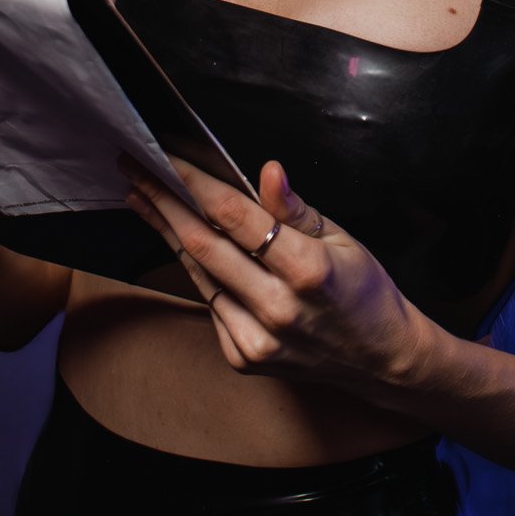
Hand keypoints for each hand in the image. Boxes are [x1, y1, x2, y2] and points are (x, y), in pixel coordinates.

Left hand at [117, 150, 431, 394]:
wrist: (381, 359)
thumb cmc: (364, 291)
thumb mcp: (341, 239)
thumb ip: (294, 210)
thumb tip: (268, 171)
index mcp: (307, 270)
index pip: (234, 216)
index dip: (194, 182)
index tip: (165, 155)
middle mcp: (276, 308)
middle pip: (202, 244)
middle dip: (161, 201)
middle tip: (133, 168)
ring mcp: (256, 339)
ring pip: (198, 273)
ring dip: (166, 231)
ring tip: (141, 198)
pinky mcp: (243, 357)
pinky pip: (210, 302)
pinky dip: (197, 269)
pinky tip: (183, 242)